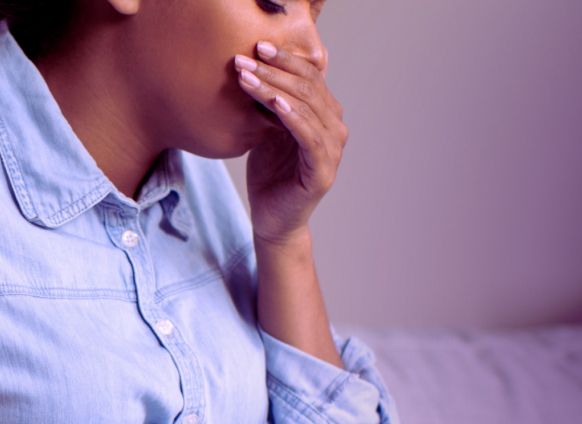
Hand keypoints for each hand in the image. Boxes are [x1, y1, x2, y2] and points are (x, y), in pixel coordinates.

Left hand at [235, 41, 347, 244]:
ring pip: (306, 109)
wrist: (270, 218)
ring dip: (274, 90)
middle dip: (274, 71)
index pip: (310, 77)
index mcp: (326, 115)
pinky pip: (309, 137)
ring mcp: (333, 151)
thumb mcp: (269, 129)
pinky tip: (275, 104)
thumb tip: (264, 64)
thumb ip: (275, 101)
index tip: (257, 47)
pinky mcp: (323, 172)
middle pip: (308, 89)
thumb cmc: (270, 173)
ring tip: (247, 78)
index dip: (285, 60)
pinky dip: (293, 118)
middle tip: (245, 60)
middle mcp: (335, 129)